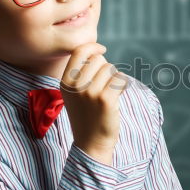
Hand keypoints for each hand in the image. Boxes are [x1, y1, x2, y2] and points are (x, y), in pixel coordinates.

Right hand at [60, 42, 128, 165]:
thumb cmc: (87, 115)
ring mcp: (90, 93)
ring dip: (114, 78)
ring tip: (109, 94)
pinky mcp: (106, 99)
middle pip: (98, 60)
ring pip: (111, 69)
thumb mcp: (74, 94)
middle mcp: (76, 86)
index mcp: (65, 82)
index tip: (102, 49)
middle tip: (104, 85)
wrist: (91, 143)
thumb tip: (97, 51)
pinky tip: (117, 96)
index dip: (93, 47)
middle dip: (105, 68)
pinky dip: (123, 84)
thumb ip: (80, 73)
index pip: (79, 52)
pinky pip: (121, 79)